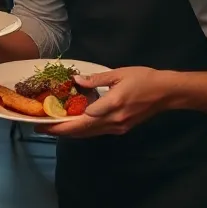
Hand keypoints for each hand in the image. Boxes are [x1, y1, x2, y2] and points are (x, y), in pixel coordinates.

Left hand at [38, 67, 167, 137]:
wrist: (166, 93)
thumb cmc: (143, 79)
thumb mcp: (118, 74)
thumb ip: (95, 79)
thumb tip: (76, 80)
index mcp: (111, 106)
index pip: (81, 119)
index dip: (61, 122)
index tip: (45, 120)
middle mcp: (113, 121)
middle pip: (82, 131)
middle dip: (60, 131)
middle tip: (40, 128)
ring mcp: (117, 127)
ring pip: (88, 133)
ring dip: (70, 132)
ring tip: (52, 128)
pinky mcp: (121, 129)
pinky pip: (97, 131)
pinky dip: (82, 130)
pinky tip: (73, 124)